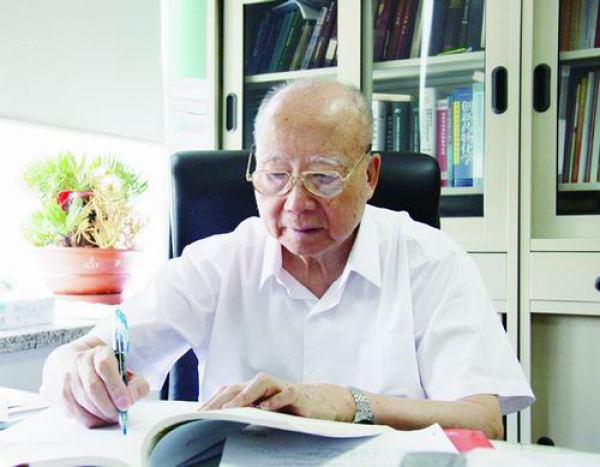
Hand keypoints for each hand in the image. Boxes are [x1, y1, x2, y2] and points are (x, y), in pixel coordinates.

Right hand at [42, 344, 148, 427]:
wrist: (78, 364)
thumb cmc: (107, 370)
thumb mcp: (127, 371)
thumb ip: (136, 384)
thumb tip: (131, 399)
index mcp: (99, 352)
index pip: (105, 366)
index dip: (116, 387)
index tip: (125, 403)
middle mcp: (80, 362)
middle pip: (93, 387)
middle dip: (109, 406)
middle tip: (120, 415)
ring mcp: (67, 377)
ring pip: (82, 401)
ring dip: (100, 414)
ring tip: (112, 417)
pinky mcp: (60, 393)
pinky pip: (74, 411)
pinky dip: (89, 419)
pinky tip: (100, 420)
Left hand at [199, 372, 354, 421]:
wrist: (322, 401)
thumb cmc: (290, 407)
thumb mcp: (266, 411)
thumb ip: (248, 413)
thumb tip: (221, 424)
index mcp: (254, 390)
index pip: (228, 391)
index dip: (212, 400)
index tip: (196, 414)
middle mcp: (264, 385)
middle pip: (239, 386)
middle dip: (221, 399)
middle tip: (206, 413)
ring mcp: (281, 387)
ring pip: (260, 383)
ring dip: (244, 395)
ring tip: (231, 408)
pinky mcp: (297, 394)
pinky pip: (285, 393)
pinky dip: (275, 400)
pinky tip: (265, 408)